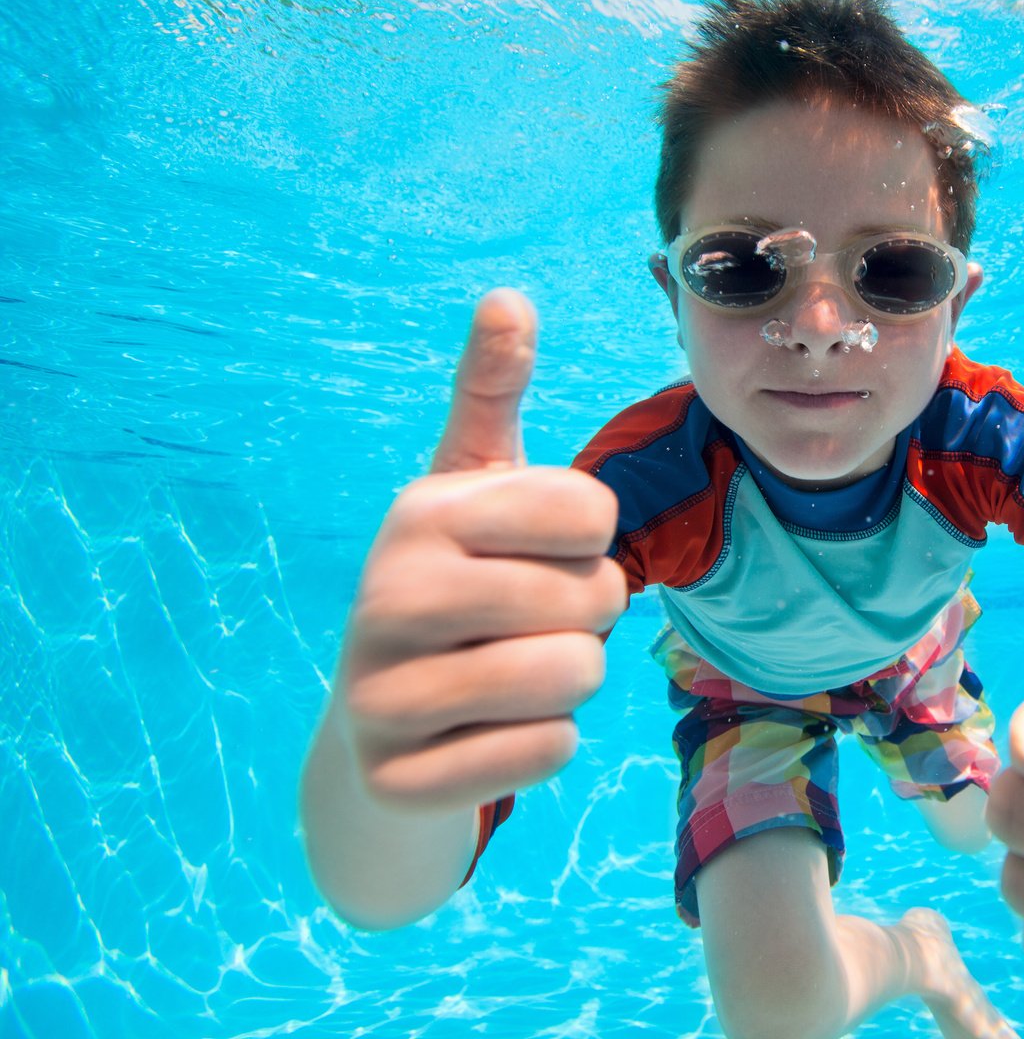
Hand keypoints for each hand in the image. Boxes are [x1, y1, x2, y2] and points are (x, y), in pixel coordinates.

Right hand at [334, 288, 625, 815]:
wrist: (377, 730)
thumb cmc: (456, 586)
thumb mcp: (470, 488)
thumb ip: (492, 394)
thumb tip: (507, 295)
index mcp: (422, 512)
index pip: (593, 512)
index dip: (591, 542)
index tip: (538, 553)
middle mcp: (387, 594)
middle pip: (595, 600)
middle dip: (588, 619)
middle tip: (528, 624)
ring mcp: (381, 693)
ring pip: (575, 679)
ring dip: (570, 684)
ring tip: (511, 673)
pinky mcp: (397, 778)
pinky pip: (547, 753)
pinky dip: (543, 747)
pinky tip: (489, 733)